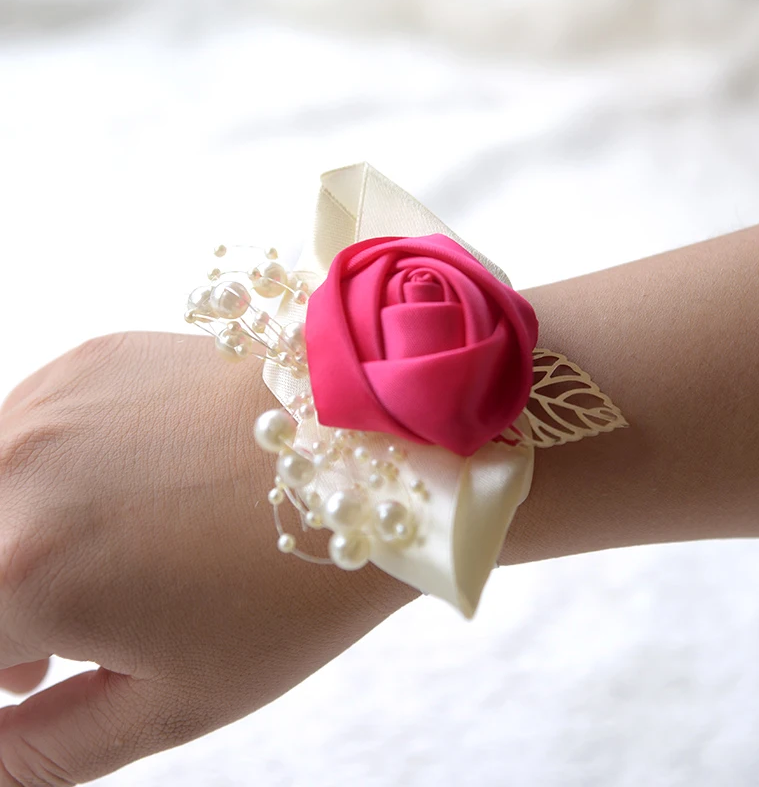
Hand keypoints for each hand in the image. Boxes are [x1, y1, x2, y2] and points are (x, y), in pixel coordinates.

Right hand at [0, 332, 414, 784]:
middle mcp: (13, 472)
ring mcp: (50, 403)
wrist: (370, 453)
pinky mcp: (90, 361)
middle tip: (41, 657)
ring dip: (6, 544)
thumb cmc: (293, 584)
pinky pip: (24, 432)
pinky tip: (117, 496)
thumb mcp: (177, 700)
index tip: (36, 676)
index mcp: (22, 574)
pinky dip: (43, 482)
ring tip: (83, 575)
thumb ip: (47, 750)